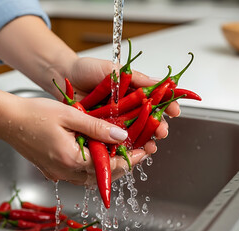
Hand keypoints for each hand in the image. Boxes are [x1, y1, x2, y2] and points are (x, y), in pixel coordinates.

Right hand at [0, 96, 128, 184]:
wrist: (6, 120)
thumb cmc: (33, 114)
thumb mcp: (70, 115)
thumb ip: (97, 127)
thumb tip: (121, 136)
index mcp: (72, 159)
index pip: (110, 166)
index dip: (130, 158)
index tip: (143, 150)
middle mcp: (65, 171)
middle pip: (103, 175)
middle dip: (122, 164)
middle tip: (135, 150)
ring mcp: (57, 172)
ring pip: (90, 176)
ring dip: (107, 166)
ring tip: (118, 150)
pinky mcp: (51, 168)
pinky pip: (77, 173)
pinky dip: (91, 165)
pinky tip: (94, 152)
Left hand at [47, 57, 180, 182]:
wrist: (64, 76)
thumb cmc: (87, 69)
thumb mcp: (114, 69)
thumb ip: (136, 77)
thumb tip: (160, 83)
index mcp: (134, 93)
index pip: (156, 102)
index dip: (167, 107)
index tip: (175, 111)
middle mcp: (127, 109)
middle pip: (148, 122)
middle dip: (158, 129)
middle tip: (162, 132)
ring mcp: (114, 122)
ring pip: (134, 135)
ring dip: (145, 143)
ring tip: (150, 147)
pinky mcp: (101, 131)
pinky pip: (113, 142)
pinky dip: (122, 149)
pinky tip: (130, 153)